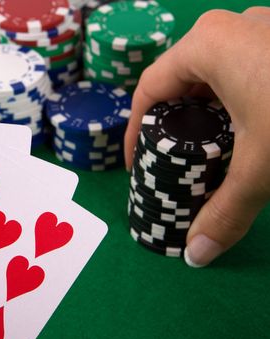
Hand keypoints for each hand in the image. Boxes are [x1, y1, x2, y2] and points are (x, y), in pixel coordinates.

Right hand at [124, 7, 269, 266]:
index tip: (137, 162)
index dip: (136, 129)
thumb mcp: (263, 167)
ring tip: (205, 148)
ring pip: (212, 73)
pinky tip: (247, 127)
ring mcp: (262, 29)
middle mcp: (229, 27)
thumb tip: (196, 257)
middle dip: (171, 122)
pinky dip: (233, 99)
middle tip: (171, 158)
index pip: (149, 90)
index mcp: (206, 45)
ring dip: (202, 111)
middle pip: (179, 79)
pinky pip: (241, 68)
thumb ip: (225, 212)